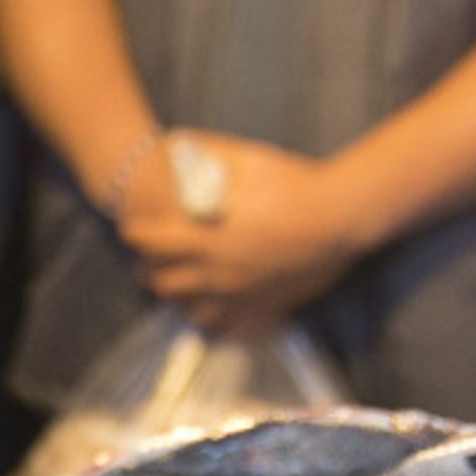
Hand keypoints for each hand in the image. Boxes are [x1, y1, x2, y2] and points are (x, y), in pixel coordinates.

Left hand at [105, 129, 358, 326]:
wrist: (341, 217)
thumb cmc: (294, 184)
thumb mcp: (244, 161)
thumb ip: (206, 160)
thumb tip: (179, 147)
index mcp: (202, 238)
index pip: (148, 243)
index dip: (136, 235)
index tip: (135, 230)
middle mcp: (214, 274)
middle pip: (162, 283)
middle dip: (151, 270)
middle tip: (152, 259)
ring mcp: (238, 297)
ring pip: (189, 311)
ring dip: (179, 298)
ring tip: (180, 284)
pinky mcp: (263, 310)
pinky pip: (228, 328)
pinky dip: (214, 320)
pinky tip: (214, 308)